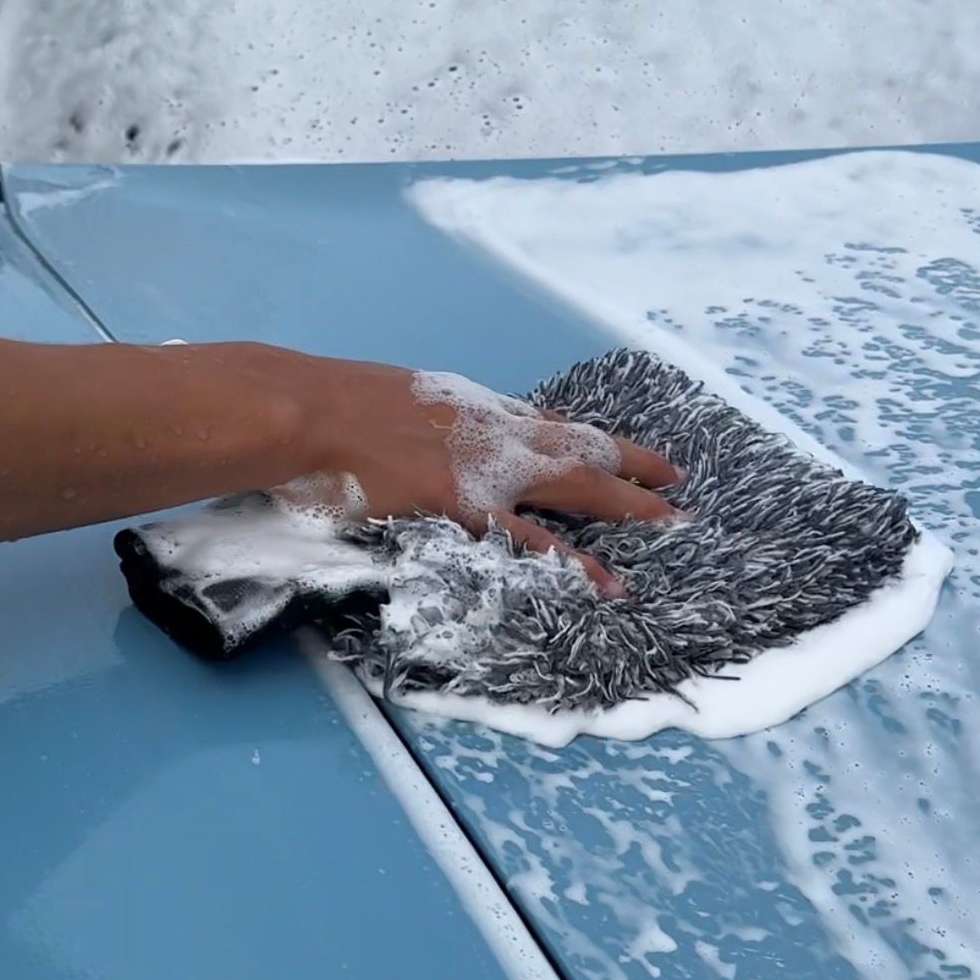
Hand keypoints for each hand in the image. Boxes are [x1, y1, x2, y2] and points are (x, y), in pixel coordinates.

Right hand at [284, 359, 681, 593]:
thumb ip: (427, 418)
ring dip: (628, 505)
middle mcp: (491, 432)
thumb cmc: (329, 403)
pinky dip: (573, 563)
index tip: (616, 446)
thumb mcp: (393, 397)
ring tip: (673, 524)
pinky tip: (606, 581)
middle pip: (579, 446)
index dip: (586, 436)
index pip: (545, 422)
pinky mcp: (467, 508)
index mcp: (471, 406)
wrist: (305, 411)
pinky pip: (534, 542)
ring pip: (577, 487)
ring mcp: (485, 469)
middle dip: (630, 462)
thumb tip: (433, 432)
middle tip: (675, 479)